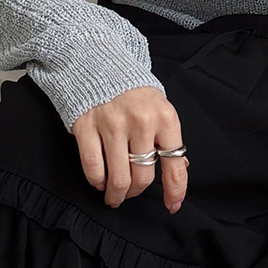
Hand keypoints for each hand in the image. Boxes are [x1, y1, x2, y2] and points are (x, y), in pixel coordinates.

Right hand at [73, 83, 187, 211]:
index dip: (174, 191)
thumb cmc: (132, 89)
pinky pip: (93, 168)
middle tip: (131, 193)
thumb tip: (180, 169)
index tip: (172, 205)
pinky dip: (97, 181)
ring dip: (117, 195)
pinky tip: (100, 181)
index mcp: (164, 118)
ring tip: (115, 196)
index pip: (174, 166)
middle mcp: (141, 121)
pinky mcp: (87, 126)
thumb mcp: (159, 107)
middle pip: (142, 177)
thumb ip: (167, 138)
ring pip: (118, 179)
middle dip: (136, 193)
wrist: (98, 62)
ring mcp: (112, 124)